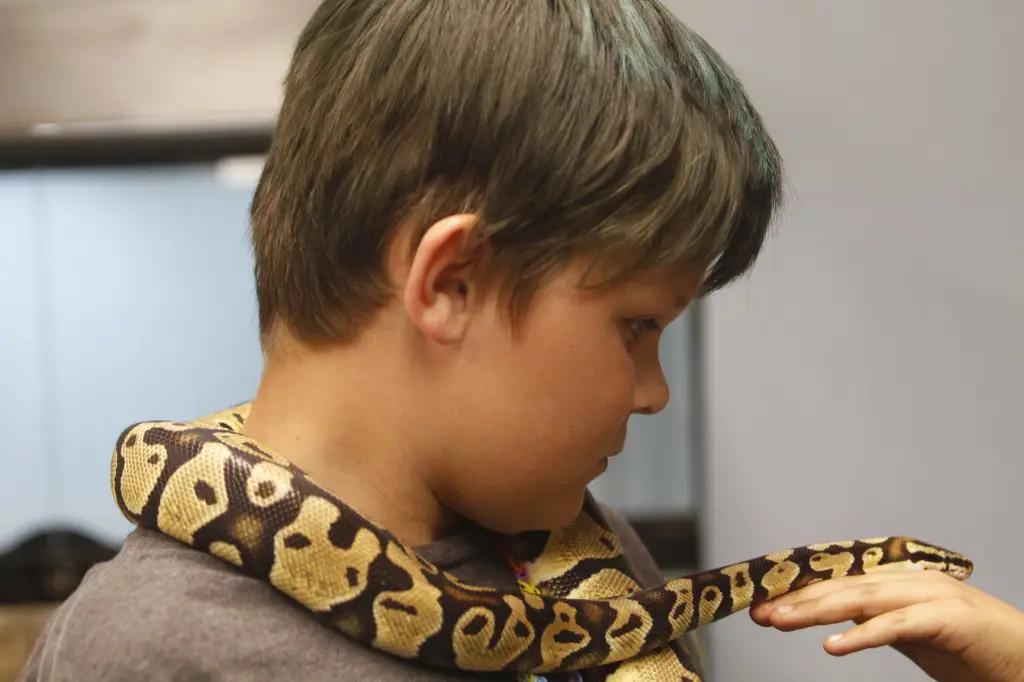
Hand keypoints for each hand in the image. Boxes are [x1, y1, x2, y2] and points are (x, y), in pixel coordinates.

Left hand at [749, 567, 1023, 681]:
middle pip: (840, 586)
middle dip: (795, 599)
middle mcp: (908, 580)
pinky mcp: (947, 619)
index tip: (761, 603)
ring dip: (815, 611)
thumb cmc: (971, 649)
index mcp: (897, 582)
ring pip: (860, 599)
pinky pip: (896, 627)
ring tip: (779, 621)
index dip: (797, 592)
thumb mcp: (911, 636)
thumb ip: (875, 624)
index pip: (837, 583)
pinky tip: (833, 647)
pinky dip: (863, 635)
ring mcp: (929, 596)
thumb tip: (833, 624)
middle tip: (758, 612)